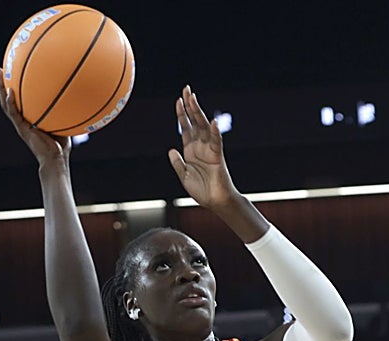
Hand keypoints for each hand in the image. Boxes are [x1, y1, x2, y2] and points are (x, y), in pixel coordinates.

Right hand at [0, 67, 69, 164]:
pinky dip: (10, 102)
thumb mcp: (63, 124)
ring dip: (1, 88)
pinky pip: (13, 113)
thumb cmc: (61, 146)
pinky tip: (9, 91)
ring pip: (6, 103)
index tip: (11, 72)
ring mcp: (20, 124)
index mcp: (28, 118)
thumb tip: (75, 98)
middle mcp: (21, 119)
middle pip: (8, 98)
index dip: (13, 86)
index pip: (18, 99)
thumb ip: (63, 112)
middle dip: (2, 83)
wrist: (55, 160)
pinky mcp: (22, 128)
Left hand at [168, 85, 237, 209]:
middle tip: (187, 89)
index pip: (186, 127)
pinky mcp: (217, 156)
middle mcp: (200, 146)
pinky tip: (212, 122)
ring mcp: (209, 150)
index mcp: (190, 150)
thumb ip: (177, 163)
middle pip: (195, 121)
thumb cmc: (202, 191)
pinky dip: (214, 132)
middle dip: (190, 106)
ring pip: (204, 127)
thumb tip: (171, 149)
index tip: (178, 100)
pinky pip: (216, 142)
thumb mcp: (184, 176)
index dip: (182, 114)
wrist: (215, 202)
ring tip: (193, 98)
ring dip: (198, 113)